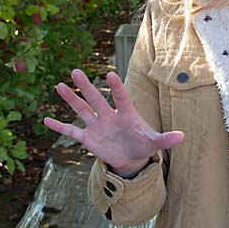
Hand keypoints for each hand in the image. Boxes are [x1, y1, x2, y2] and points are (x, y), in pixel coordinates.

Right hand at [43, 69, 184, 172]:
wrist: (131, 156)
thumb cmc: (143, 144)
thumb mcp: (155, 143)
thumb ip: (166, 139)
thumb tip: (183, 137)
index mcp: (126, 114)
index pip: (121, 97)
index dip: (116, 87)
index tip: (110, 75)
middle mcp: (109, 116)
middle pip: (96, 99)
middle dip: (86, 86)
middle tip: (76, 70)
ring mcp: (97, 126)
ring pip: (82, 110)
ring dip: (71, 99)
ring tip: (60, 85)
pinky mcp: (88, 138)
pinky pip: (71, 131)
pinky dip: (59, 127)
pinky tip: (45, 120)